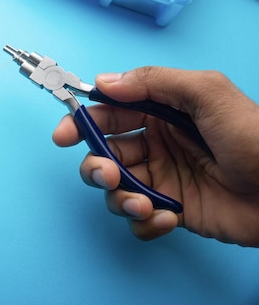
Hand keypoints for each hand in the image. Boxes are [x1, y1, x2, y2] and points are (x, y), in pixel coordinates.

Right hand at [52, 67, 258, 245]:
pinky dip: (144, 222)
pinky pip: (138, 219)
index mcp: (161, 113)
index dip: (82, 122)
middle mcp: (156, 144)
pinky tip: (168, 218)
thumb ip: (154, 81)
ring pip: (114, 189)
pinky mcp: (171, 211)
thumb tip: (103, 82)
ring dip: (119, 198)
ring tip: (144, 204)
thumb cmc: (254, 139)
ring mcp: (162, 179)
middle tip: (108, 175)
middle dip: (97, 167)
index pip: (109, 114)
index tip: (64, 135)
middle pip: (103, 154)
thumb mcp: (208, 94)